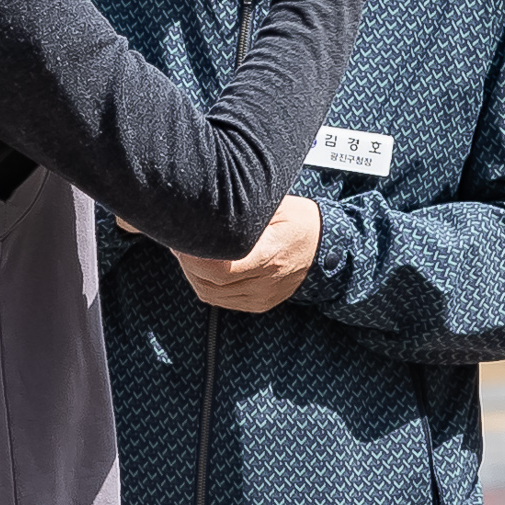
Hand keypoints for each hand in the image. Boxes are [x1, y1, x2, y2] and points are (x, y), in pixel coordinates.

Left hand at [171, 196, 323, 313]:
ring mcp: (261, 296)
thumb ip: (243, 207)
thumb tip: (206, 201)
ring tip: (187, 250)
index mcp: (269, 255)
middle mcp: (265, 282)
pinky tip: (201, 265)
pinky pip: (220, 299)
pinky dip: (205, 284)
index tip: (183, 236)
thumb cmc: (300, 220)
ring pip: (210, 293)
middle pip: (210, 282)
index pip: (219, 268)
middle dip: (187, 261)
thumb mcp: (275, 204)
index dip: (193, 254)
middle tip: (179, 239)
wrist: (325, 247)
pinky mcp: (258, 303)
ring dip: (192, 273)